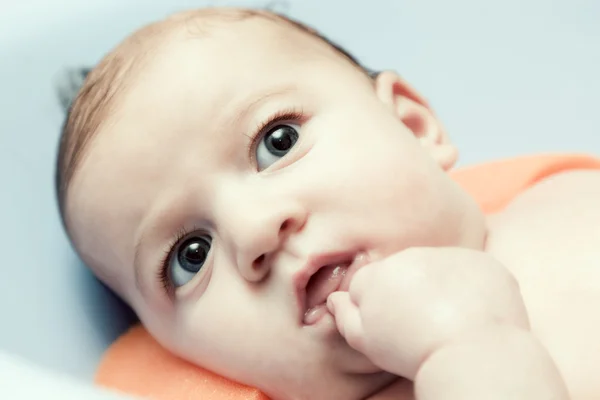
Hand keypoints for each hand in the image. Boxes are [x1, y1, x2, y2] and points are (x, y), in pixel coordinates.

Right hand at [327, 247, 528, 378]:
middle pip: (403, 271)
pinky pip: (470, 270)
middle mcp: (410, 256)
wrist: (470, 350)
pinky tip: (472, 313)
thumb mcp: (365, 340)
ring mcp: (448, 256)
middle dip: (408, 291)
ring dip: (439, 287)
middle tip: (420, 324)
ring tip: (448, 321)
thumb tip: (335, 299)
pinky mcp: (481, 262)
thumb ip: (344, 315)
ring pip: (437, 268)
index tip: (391, 326)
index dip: (378, 305)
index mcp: (378, 273)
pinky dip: (471, 287)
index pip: (370, 281)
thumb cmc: (412, 351)